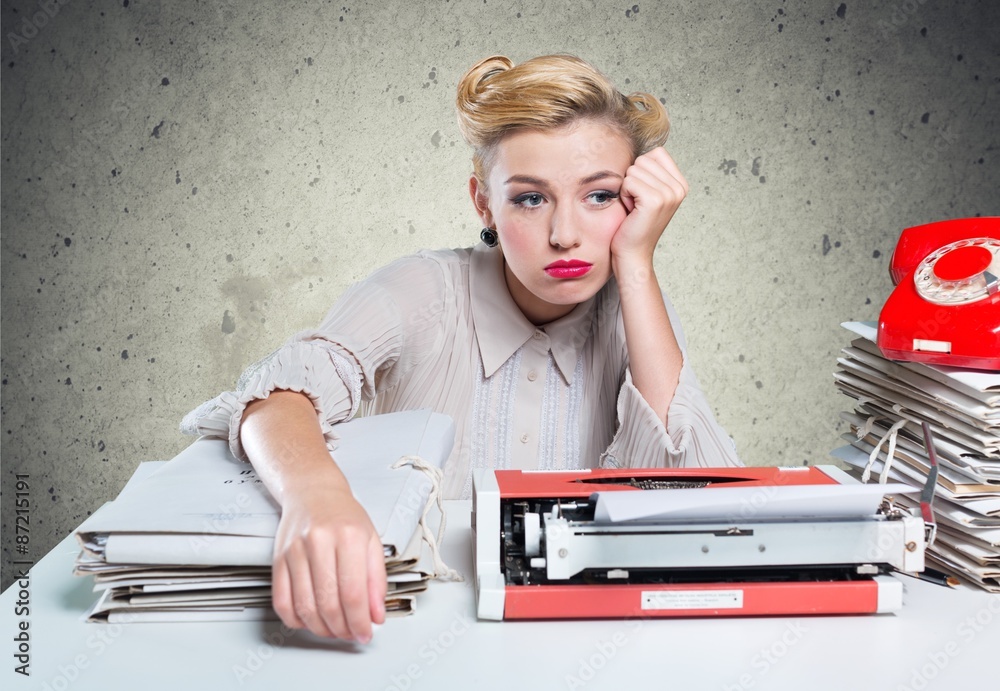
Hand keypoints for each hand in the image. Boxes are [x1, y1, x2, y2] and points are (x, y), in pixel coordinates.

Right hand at [269, 478, 386, 641]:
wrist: (313, 492)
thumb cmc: (344, 516)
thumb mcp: (372, 541)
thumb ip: (377, 580)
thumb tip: (376, 615)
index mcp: (349, 536)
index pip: (353, 593)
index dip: (360, 621)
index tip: (365, 633)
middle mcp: (319, 542)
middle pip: (328, 603)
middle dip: (342, 628)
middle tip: (351, 634)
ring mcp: (295, 551)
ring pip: (305, 607)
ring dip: (321, 628)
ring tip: (334, 630)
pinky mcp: (277, 559)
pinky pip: (281, 601)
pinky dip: (296, 619)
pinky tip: (310, 620)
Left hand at [610, 148, 688, 267]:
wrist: (633, 253)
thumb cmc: (634, 224)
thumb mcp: (648, 192)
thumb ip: (651, 171)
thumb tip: (643, 146)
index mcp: (681, 184)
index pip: (656, 153)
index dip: (641, 171)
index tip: (643, 195)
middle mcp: (679, 188)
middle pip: (643, 160)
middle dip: (633, 180)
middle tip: (637, 203)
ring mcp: (670, 194)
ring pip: (634, 170)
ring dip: (627, 189)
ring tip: (634, 208)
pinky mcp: (655, 201)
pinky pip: (629, 181)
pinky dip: (624, 195)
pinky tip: (631, 211)